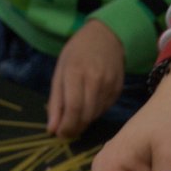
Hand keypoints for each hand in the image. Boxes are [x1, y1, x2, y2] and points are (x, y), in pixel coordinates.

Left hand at [47, 21, 125, 139]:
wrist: (106, 36)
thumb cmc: (77, 53)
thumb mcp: (60, 72)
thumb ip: (55, 102)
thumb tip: (52, 129)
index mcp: (76, 72)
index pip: (73, 108)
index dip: (67, 126)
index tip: (60, 134)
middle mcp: (95, 79)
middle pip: (86, 115)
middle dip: (75, 127)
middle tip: (67, 130)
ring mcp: (109, 84)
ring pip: (96, 115)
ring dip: (84, 121)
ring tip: (76, 115)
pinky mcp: (118, 89)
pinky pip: (105, 109)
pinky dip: (95, 112)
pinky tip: (89, 104)